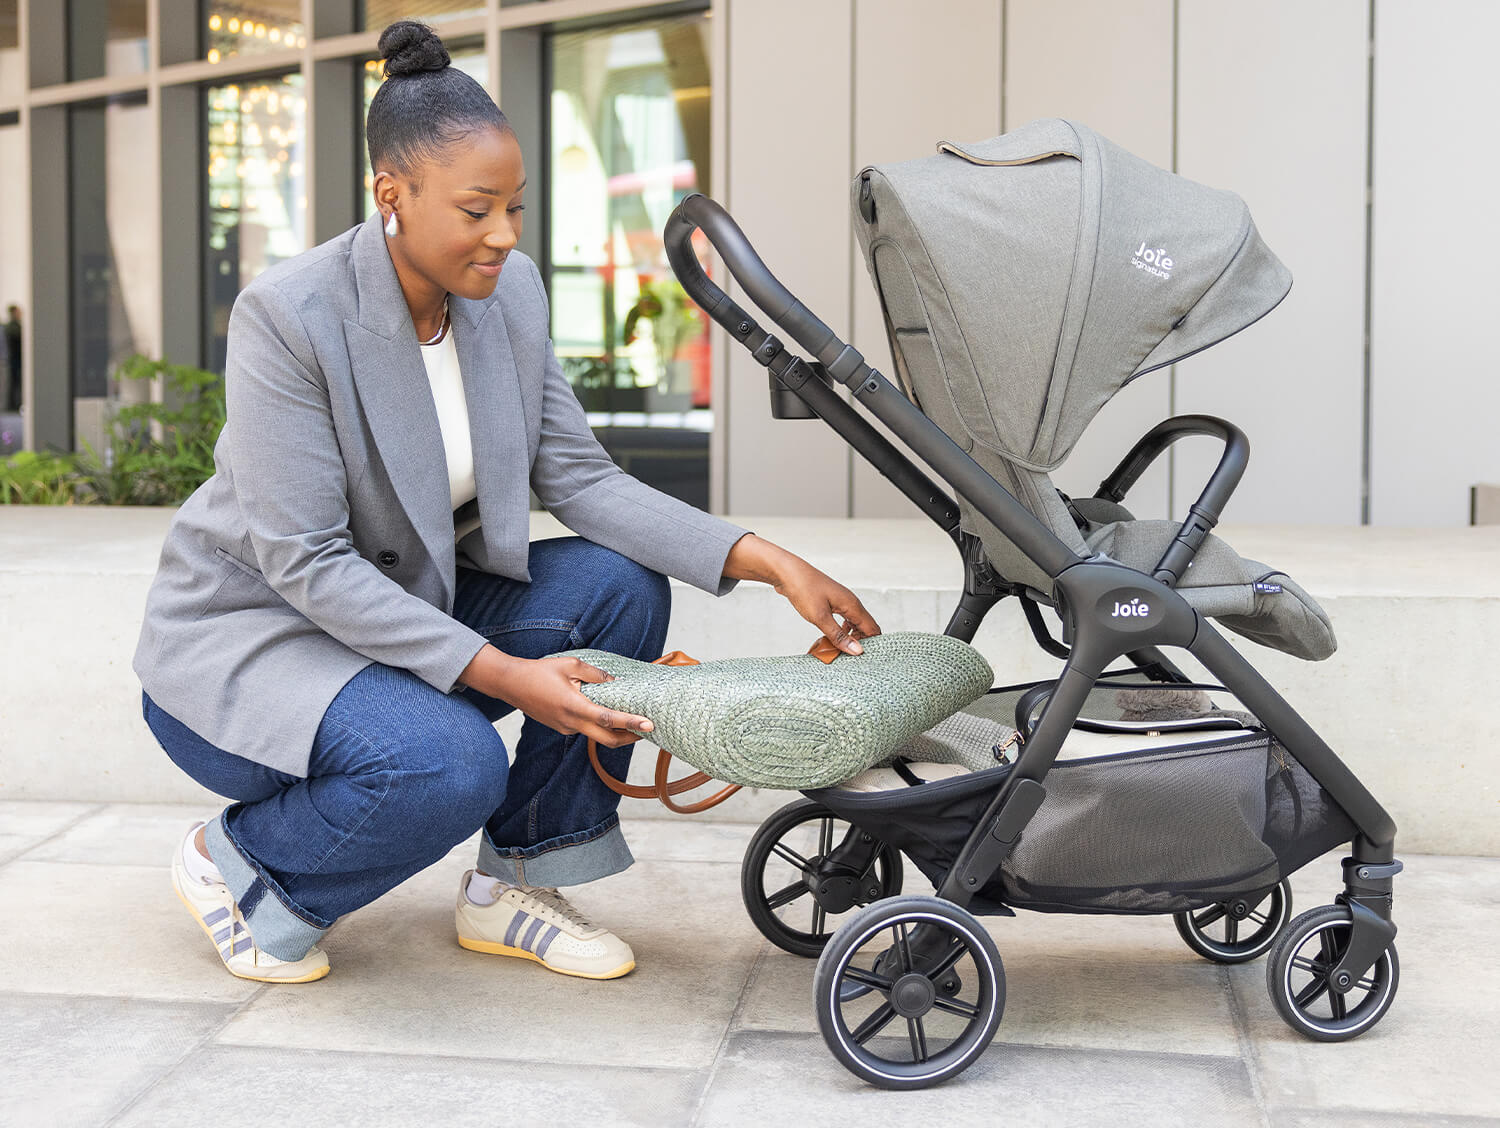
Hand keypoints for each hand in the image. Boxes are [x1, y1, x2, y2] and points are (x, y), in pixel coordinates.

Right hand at [459, 649, 653, 747]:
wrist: (512, 684)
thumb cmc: (540, 671)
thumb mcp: (570, 664)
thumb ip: (595, 674)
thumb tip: (614, 682)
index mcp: (574, 707)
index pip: (609, 719)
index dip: (631, 722)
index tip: (649, 724)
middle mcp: (571, 723)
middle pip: (608, 739)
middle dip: (630, 737)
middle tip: (648, 729)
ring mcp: (566, 728)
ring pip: (597, 736)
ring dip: (616, 732)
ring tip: (633, 720)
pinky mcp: (563, 728)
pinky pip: (586, 729)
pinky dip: (600, 725)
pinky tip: (606, 714)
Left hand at [722, 534, 881, 654]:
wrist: (787, 572)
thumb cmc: (803, 590)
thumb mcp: (820, 617)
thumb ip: (838, 635)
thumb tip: (857, 650)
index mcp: (852, 605)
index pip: (873, 628)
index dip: (872, 644)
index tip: (863, 659)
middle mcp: (850, 602)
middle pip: (864, 627)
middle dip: (860, 643)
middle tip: (847, 657)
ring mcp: (840, 601)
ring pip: (853, 623)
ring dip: (848, 637)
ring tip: (837, 650)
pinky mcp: (830, 602)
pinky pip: (842, 619)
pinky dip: (839, 630)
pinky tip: (829, 638)